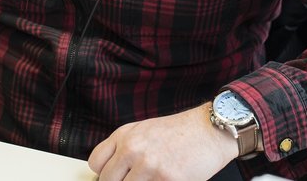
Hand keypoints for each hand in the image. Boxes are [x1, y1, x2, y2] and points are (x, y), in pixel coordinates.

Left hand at [88, 104, 237, 180]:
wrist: (210, 130)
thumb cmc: (180, 132)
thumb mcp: (144, 131)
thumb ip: (125, 148)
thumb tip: (113, 172)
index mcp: (124, 135)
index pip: (96, 163)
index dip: (103, 175)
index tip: (113, 178)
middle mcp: (132, 148)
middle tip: (135, 180)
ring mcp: (148, 165)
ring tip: (153, 178)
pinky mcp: (166, 178)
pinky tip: (165, 179)